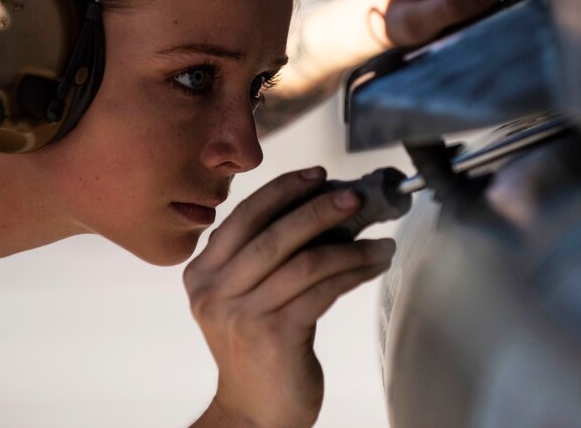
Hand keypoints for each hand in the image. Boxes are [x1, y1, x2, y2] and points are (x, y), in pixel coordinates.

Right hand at [185, 167, 394, 426]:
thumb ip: (265, 257)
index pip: (244, 217)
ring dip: (349, 247)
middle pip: (274, 234)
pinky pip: (322, 290)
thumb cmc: (256, 351)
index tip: (318, 176)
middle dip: (319, 209)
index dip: (283, 190)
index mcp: (202, 274)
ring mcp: (242, 314)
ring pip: (304, 262)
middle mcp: (215, 292)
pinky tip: (372, 266)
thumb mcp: (243, 299)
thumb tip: (321, 208)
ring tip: (378, 242)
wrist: (254, 415)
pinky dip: (353, 273)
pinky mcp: (275, 336)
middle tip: (354, 198)